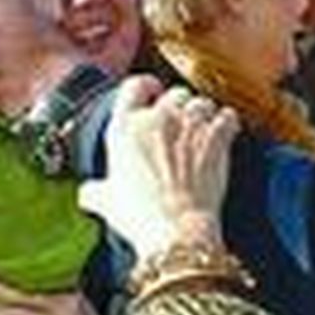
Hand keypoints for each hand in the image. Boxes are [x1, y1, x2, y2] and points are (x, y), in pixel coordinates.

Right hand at [78, 77, 238, 260]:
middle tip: (180, 124)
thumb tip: (86, 194)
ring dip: (204, 114)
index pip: (134, 86)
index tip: (152, 92)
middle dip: (179, 106)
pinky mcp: (216, 137)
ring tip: (203, 130)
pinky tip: (226, 132)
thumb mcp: (105, 202)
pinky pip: (227, 116)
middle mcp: (157, 118)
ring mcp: (189, 125)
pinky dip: (228, 123)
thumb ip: (94, 191)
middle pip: (174, 93)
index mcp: (125, 127)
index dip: (146, 86)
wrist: (175, 227)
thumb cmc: (139, 215)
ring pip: (202, 102)